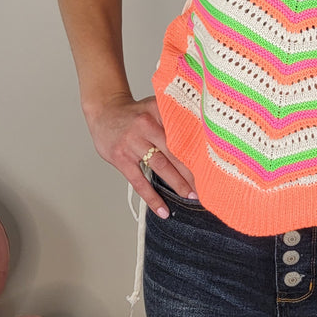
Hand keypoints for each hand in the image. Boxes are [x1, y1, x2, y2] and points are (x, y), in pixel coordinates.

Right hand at [84, 93, 195, 216]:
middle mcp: (146, 125)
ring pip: (161, 166)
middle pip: (175, 149)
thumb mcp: (154, 106)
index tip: (212, 161)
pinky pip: (139, 182)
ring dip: (178, 183)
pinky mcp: (121, 158)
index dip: (198, 147)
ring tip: (191, 196)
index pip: (183, 131)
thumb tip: (201, 136)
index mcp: (158, 110)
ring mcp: (133, 142)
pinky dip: (152, 198)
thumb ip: (173, 117)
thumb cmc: (135, 113)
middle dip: (192, 169)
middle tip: (207, 184)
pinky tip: (162, 210)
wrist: (104, 111)